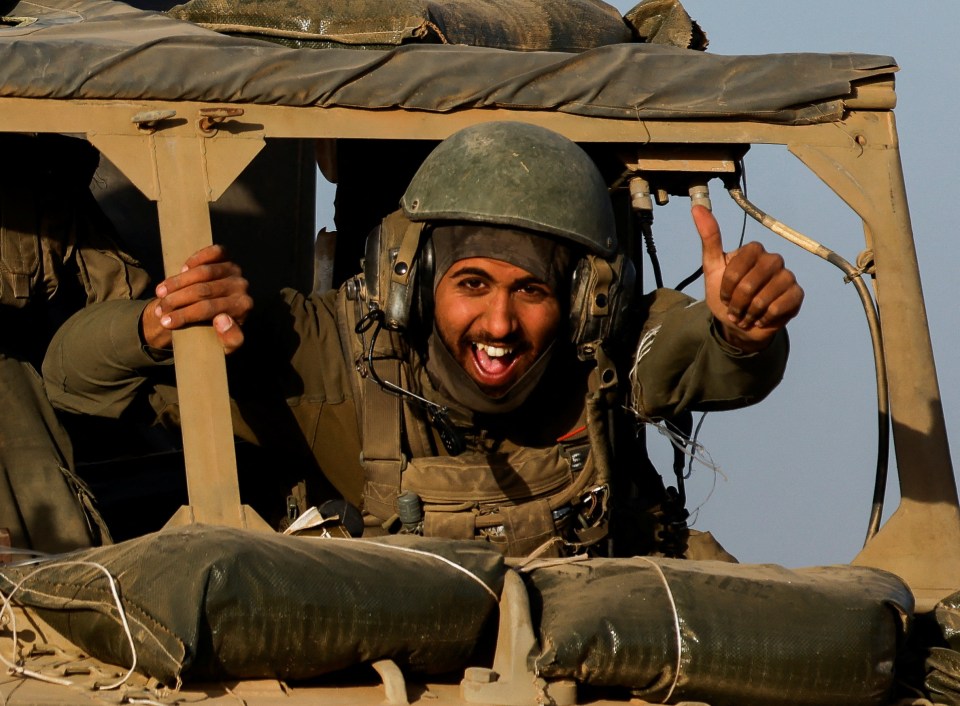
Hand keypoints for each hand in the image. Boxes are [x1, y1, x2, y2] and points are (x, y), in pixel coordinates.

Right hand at [140, 244, 251, 353]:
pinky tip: (182, 270)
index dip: (186, 315)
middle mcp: (242, 288)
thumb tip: (223, 319)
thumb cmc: (214, 330)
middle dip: (176, 300)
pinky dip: (196, 259)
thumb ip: (229, 339)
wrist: (211, 312)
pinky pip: (214, 252)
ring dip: (178, 282)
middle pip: (204, 291)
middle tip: (159, 310)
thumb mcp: (223, 346)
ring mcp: (235, 271)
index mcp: (243, 309)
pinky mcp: (228, 258)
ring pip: (204, 273)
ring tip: (160, 293)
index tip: (166, 323)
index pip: (211, 310)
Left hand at [694, 205, 803, 352]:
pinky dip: (765, 318)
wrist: (740, 325)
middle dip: (738, 302)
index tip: (724, 296)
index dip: (727, 286)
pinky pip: (780, 306)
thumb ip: (709, 238)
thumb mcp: (712, 267)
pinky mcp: (797, 294)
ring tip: (746, 316)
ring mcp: (787, 276)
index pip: (737, 267)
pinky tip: (761, 319)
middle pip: (751, 283)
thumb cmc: (726, 295)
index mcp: (753, 250)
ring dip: (749, 312)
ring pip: (765, 297)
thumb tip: (697, 207)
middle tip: (734, 310)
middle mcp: (773, 260)